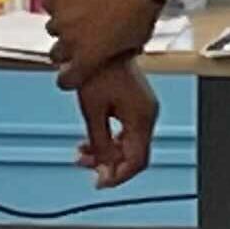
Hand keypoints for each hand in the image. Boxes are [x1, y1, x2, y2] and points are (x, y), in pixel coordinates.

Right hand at [48, 0, 162, 89]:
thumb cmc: (142, 16)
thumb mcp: (133, 45)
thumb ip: (115, 56)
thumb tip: (110, 58)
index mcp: (87, 59)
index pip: (66, 80)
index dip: (69, 78)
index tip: (72, 72)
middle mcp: (69, 41)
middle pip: (55, 54)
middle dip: (65, 49)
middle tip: (77, 38)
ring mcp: (62, 17)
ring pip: (52, 27)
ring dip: (63, 24)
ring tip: (78, 14)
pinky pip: (49, 3)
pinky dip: (58, 1)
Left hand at [74, 59, 158, 187]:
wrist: (103, 46)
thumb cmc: (99, 70)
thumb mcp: (93, 110)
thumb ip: (99, 142)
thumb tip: (103, 164)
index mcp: (142, 117)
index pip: (137, 160)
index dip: (118, 176)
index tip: (100, 182)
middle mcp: (147, 115)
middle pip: (134, 154)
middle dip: (109, 164)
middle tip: (87, 167)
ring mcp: (143, 110)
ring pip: (128, 144)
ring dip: (106, 153)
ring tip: (82, 154)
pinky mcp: (135, 105)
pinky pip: (125, 131)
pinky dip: (109, 139)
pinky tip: (91, 142)